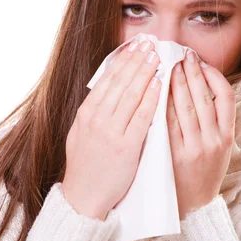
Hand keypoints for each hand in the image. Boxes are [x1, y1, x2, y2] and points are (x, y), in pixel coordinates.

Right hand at [61, 40, 161, 220]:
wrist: (83, 197)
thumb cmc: (85, 164)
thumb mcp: (81, 132)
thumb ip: (94, 110)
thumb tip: (107, 87)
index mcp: (86, 113)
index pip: (107, 79)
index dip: (122, 60)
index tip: (134, 46)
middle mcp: (96, 118)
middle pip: (119, 81)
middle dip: (136, 60)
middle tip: (150, 44)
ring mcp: (110, 132)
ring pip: (130, 94)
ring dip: (145, 72)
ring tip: (156, 56)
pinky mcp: (125, 147)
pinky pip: (141, 117)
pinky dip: (150, 98)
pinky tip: (159, 84)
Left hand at [166, 49, 235, 218]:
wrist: (194, 208)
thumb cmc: (205, 173)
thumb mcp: (220, 149)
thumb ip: (215, 121)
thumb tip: (203, 86)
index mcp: (227, 136)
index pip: (226, 97)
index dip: (214, 76)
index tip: (202, 62)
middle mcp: (213, 140)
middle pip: (202, 97)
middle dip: (191, 72)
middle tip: (181, 54)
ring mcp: (194, 147)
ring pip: (184, 106)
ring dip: (175, 82)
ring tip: (167, 65)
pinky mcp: (174, 154)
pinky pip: (167, 122)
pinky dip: (162, 102)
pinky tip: (156, 89)